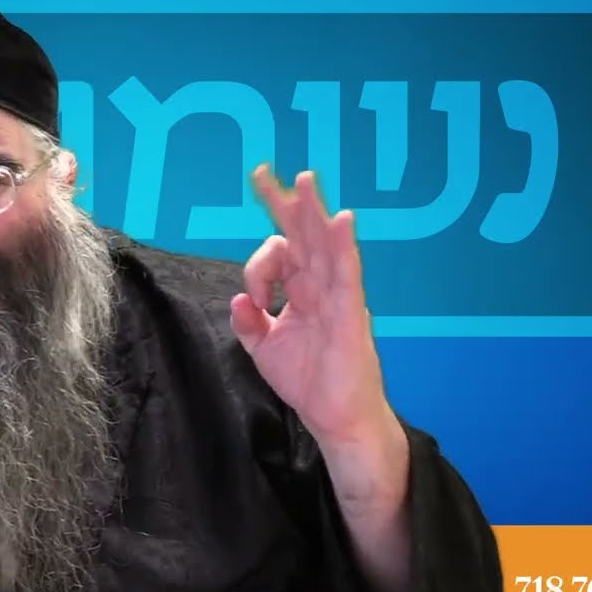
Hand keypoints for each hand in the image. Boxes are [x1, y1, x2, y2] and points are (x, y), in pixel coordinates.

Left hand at [230, 164, 392, 446]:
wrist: (335, 417)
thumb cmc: (309, 381)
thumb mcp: (264, 349)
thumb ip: (248, 323)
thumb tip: (240, 300)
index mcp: (301, 291)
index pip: (280, 254)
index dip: (260, 264)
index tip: (255, 298)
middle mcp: (320, 286)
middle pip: (303, 236)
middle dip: (286, 204)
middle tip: (267, 173)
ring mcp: (337, 295)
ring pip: (324, 245)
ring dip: (313, 211)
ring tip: (303, 180)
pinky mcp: (350, 312)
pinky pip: (347, 273)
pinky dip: (343, 247)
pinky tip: (341, 221)